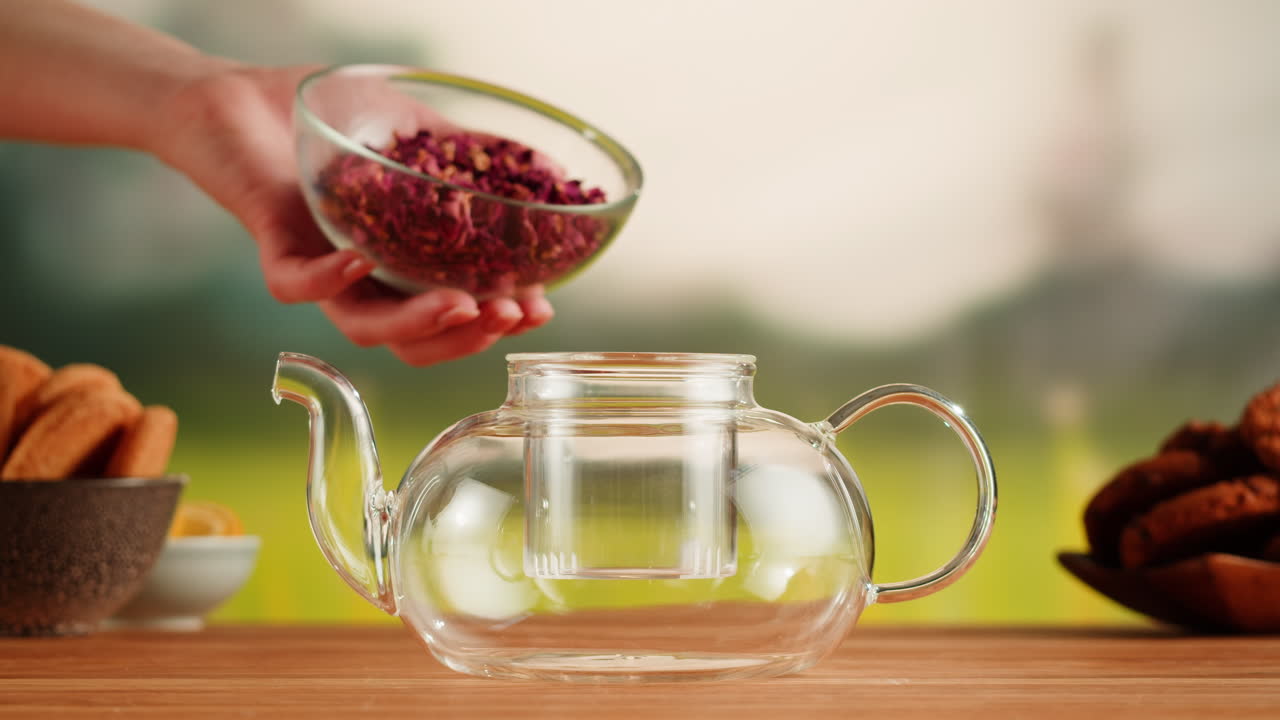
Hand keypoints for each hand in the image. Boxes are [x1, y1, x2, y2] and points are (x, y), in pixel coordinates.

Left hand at [149, 64, 552, 364]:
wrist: (250, 98)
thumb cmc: (338, 122)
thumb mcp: (423, 133)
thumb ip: (477, 156)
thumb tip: (553, 173)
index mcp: (405, 266)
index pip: (457, 313)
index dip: (499, 320)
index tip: (540, 307)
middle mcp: (367, 281)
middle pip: (417, 342)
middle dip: (469, 337)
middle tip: (511, 315)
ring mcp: (322, 271)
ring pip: (365, 327)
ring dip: (417, 326)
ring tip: (462, 307)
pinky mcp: (276, 248)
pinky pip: (294, 284)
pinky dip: (327, 280)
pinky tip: (359, 261)